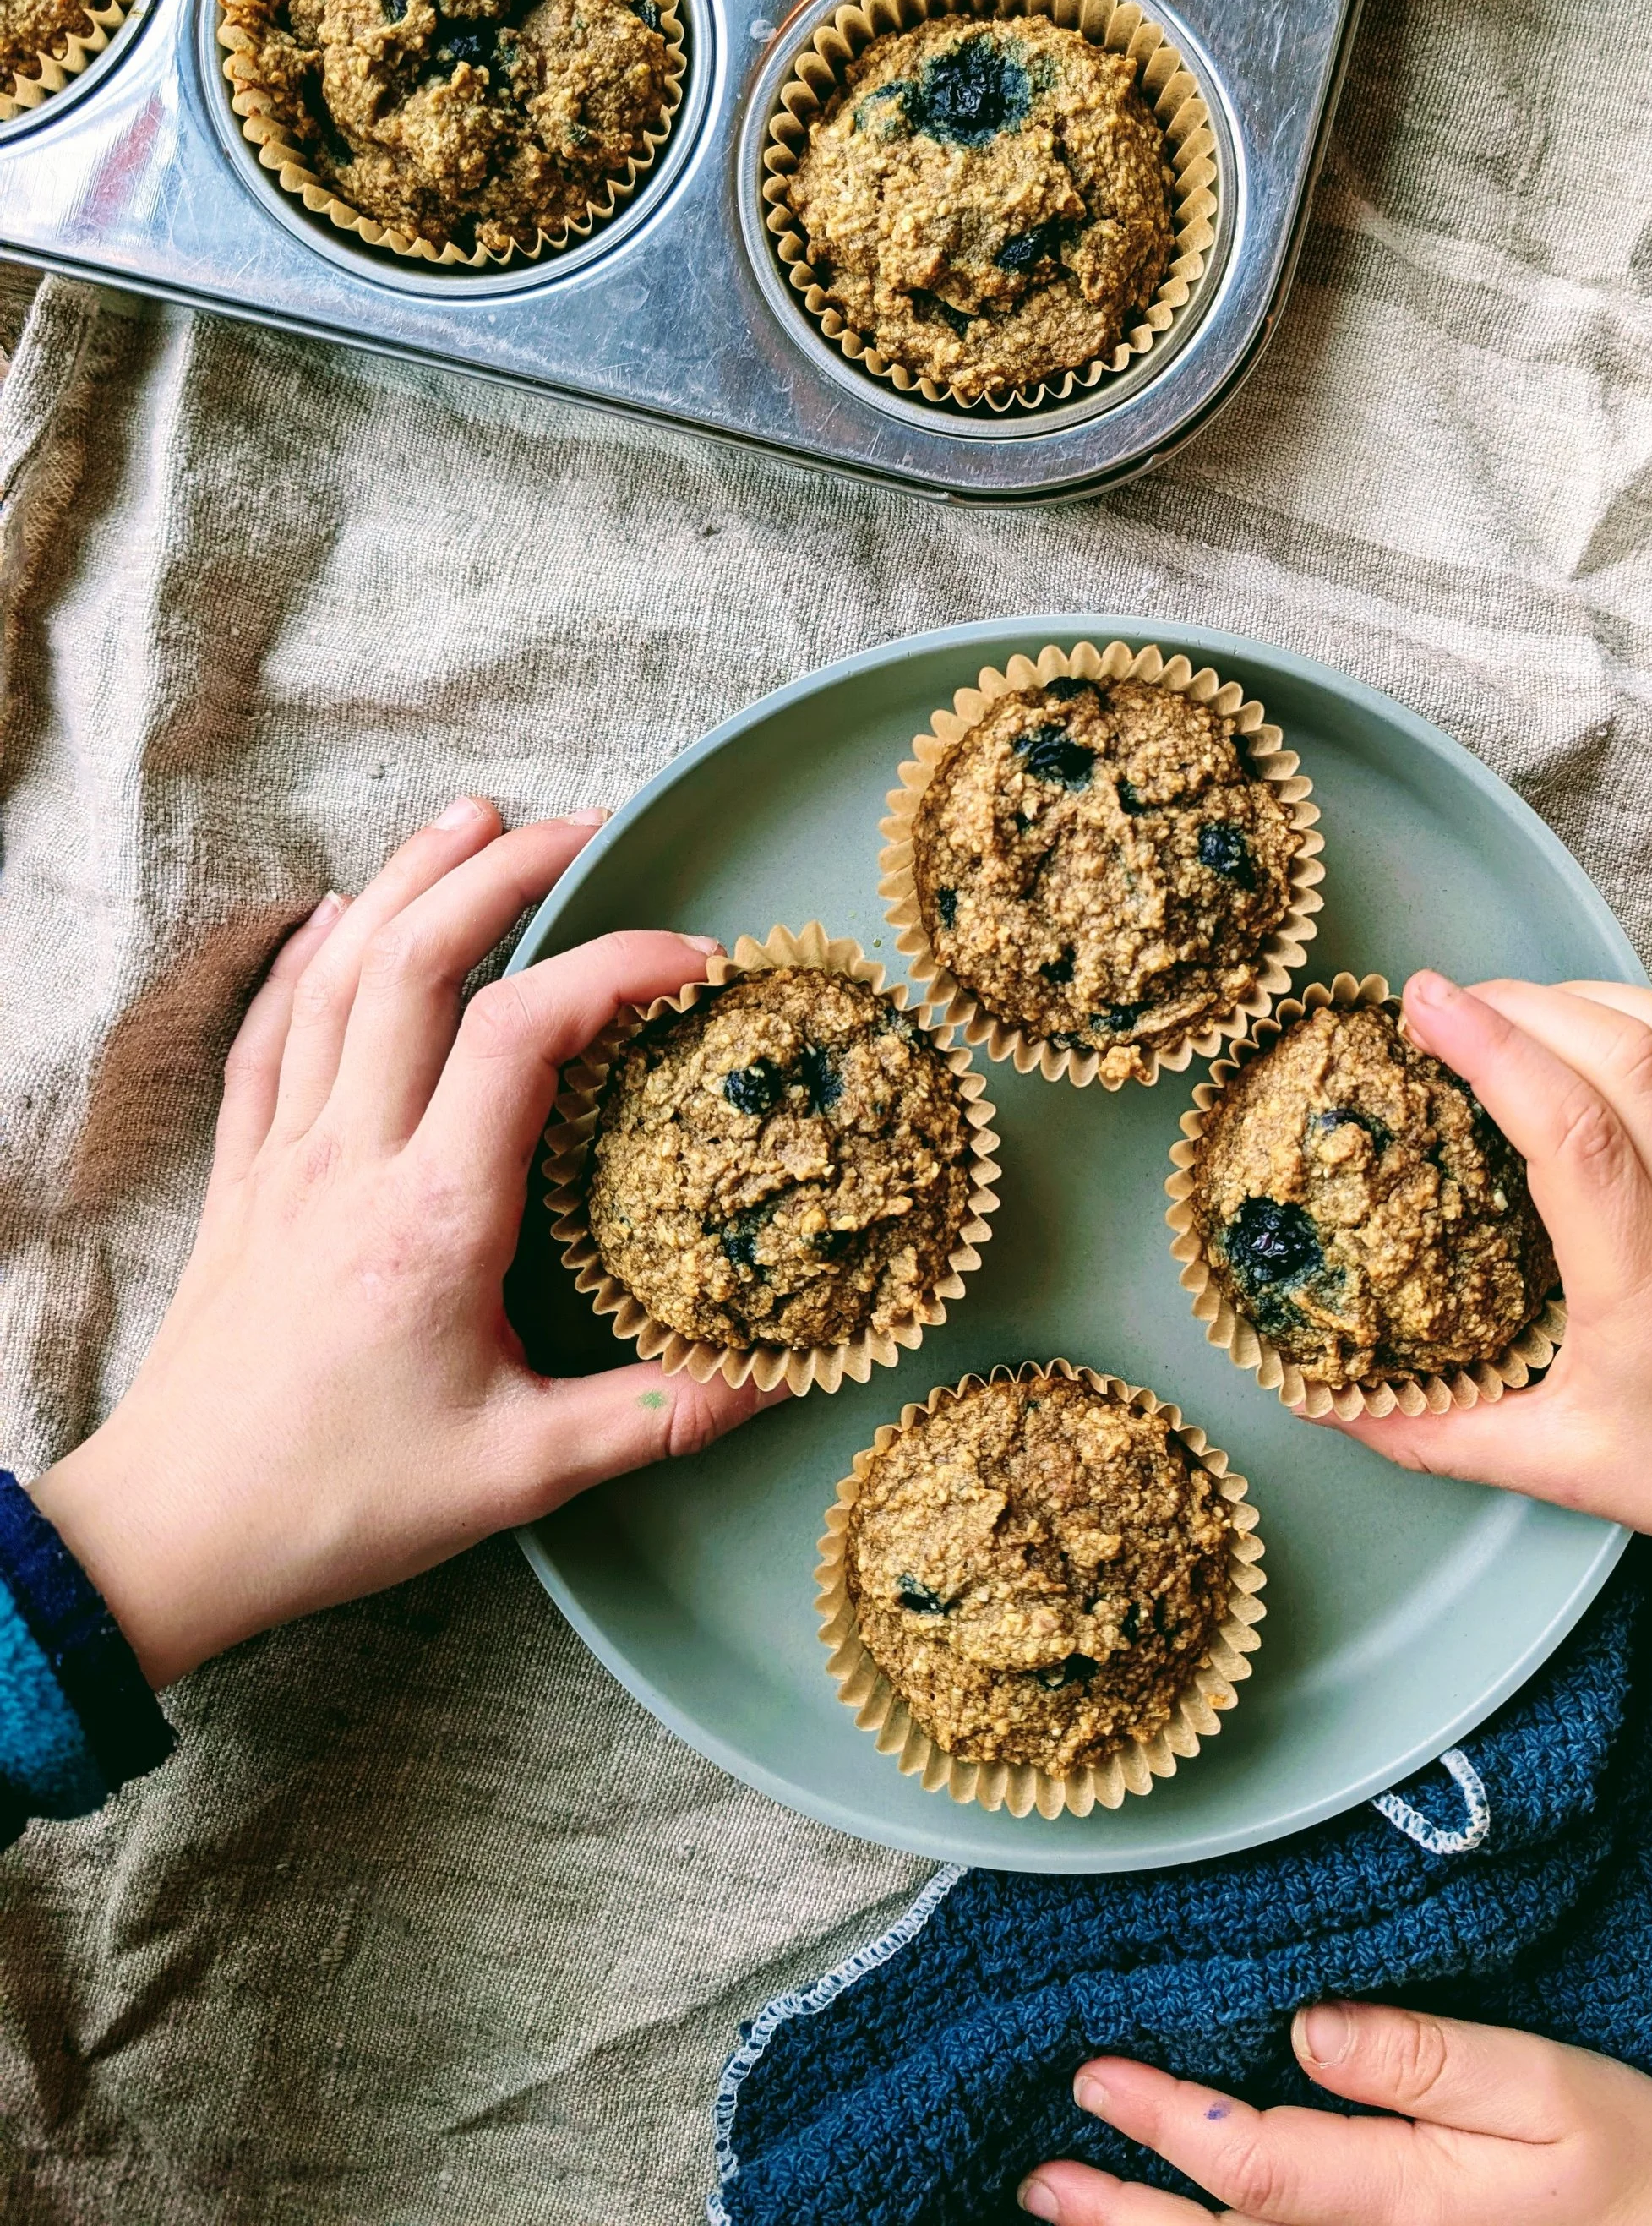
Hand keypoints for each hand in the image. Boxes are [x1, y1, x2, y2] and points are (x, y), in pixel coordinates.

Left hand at [31, 798, 770, 1686]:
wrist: (173, 1533)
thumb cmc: (341, 1501)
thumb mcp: (520, 1473)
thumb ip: (653, 1417)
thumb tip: (778, 1378)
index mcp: (433, 1218)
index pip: (523, 1037)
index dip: (612, 970)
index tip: (694, 959)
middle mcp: (353, 1160)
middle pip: (419, 965)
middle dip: (503, 873)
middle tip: (582, 826)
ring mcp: (285, 1158)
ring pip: (338, 978)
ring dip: (408, 883)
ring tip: (472, 818)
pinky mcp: (242, 1178)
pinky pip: (267, 1037)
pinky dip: (305, 960)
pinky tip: (333, 917)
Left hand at [1018, 2001, 1651, 2223]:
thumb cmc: (1627, 2174)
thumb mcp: (1551, 2087)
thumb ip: (1427, 2057)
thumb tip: (1308, 2029)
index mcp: (1401, 2198)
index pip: (1251, 2164)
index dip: (1166, 2124)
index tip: (1099, 2079)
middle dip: (1121, 2212)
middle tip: (1046, 2177)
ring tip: (1066, 2215)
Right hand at [1301, 973, 1651, 1567]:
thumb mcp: (1558, 1467)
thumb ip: (1434, 1434)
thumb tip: (1324, 1403)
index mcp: (1644, 1282)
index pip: (1571, 1131)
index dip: (1495, 1052)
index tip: (1423, 1010)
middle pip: (1617, 1059)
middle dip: (1519, 1007)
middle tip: (1441, 1004)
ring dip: (1583, 998)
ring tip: (1510, 1008)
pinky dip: (1646, 1012)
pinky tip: (1592, 1022)